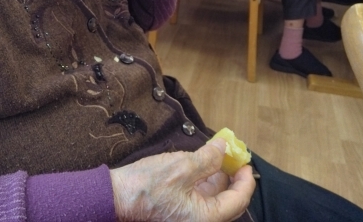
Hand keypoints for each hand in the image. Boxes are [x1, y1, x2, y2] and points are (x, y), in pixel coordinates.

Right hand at [111, 138, 255, 221]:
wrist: (116, 196)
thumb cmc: (147, 185)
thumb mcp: (182, 166)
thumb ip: (208, 158)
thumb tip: (224, 148)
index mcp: (205, 218)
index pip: (238, 201)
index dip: (245, 179)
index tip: (245, 161)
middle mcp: (199, 221)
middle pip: (227, 201)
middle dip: (232, 177)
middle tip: (233, 156)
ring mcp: (188, 217)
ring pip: (213, 199)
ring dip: (218, 177)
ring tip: (218, 156)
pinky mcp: (178, 211)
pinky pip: (199, 198)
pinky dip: (204, 181)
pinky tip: (202, 164)